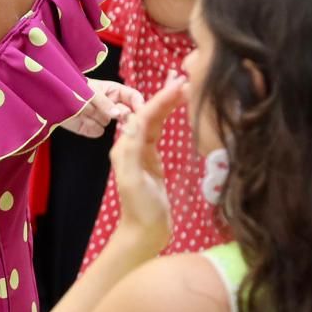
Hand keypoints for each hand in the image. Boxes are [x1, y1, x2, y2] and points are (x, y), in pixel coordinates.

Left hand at [58, 79, 134, 137]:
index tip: (142, 112)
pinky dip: (89, 127)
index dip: (139, 104)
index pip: (133, 97)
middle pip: (125, 113)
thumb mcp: (91, 91)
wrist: (53, 97)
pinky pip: (97, 131)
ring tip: (84, 109)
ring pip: (108, 123)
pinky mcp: (92, 129)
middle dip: (122, 115)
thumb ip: (105, 103)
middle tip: (119, 117)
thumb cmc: (74, 87)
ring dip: (96, 117)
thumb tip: (119, 115)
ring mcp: (102, 118)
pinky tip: (81, 119)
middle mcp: (111, 106)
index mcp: (114, 91)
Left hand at [107, 76, 182, 249]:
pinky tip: (178, 107)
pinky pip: (159, 130)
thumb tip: (136, 122)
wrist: (145, 233)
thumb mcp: (135, 181)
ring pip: (155, 119)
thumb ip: (134, 153)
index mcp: (125, 147)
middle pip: (148, 113)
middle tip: (186, 78)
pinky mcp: (153, 159)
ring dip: (167, 102)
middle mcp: (131, 145)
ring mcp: (142, 151)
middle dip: (164, 95)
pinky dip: (169, 116)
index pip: (143, 115)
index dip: (161, 98)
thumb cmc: (141, 209)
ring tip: (185, 86)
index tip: (180, 83)